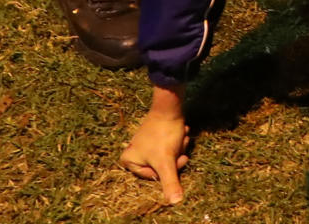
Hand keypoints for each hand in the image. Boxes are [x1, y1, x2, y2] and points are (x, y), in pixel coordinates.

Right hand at [120, 87, 190, 203]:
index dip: (166, 170)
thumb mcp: (167, 162)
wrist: (170, 106)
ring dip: (178, 149)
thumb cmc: (163, 134)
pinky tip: (181, 132)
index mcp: (128, 160)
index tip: (172, 158)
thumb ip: (169, 183)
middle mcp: (133, 152)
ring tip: (180, 136)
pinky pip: (169, 147)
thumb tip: (175, 202)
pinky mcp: (155, 137)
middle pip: (160, 167)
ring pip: (167, 157)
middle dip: (173, 158)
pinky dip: (177, 142)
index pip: (152, 177)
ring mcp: (144, 144)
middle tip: (178, 146)